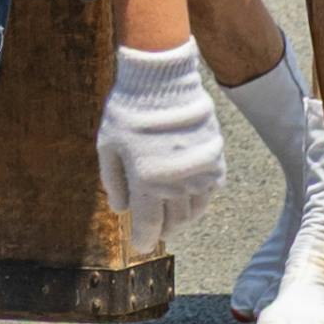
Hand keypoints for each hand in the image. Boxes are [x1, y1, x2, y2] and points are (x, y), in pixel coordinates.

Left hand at [97, 32, 234, 237]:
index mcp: (146, 182)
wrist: (161, 77)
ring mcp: (199, 173)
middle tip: (156, 229)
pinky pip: (209, 193)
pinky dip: (199, 199)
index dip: (144, 240)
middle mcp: (176, 184)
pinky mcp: (215, 161)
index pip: (148, 226)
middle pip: (173, 223)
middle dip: (162, 230)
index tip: (141, 246)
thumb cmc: (129, 109)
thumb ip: (113, 181)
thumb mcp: (108, 144)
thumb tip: (120, 209)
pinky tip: (188, 194)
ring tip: (172, 216)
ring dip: (181, 218)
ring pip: (193, 212)